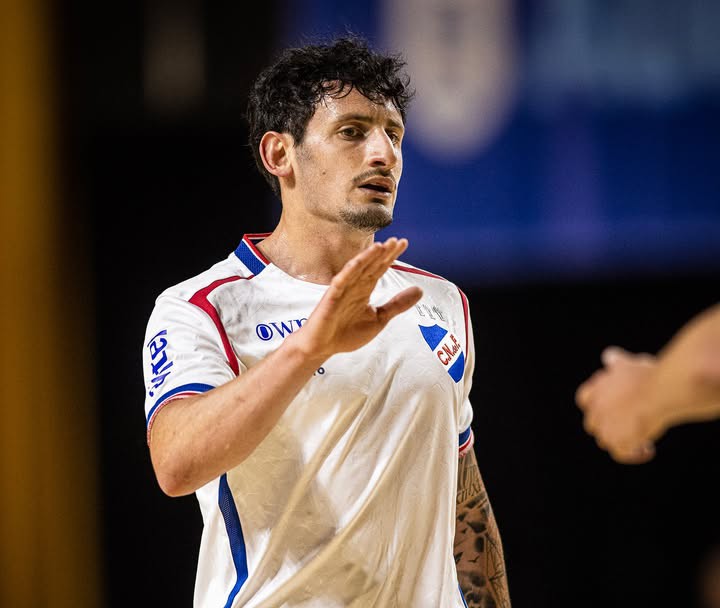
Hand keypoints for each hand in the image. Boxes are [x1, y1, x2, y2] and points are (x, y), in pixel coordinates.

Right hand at [293, 237, 422, 359]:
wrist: (323, 347)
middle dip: (383, 253)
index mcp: (365, 289)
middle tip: (396, 241)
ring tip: (380, 246)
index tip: (403, 243)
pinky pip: (340, 282)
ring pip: (356, 270)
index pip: (380, 268)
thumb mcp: (379, 318)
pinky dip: (348, 272)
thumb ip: (397, 304)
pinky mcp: (331, 298)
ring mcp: (342, 290)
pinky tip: (357, 262)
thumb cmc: (346, 333)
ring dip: (367, 258)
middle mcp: (354, 285)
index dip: (391, 256)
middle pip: (371, 265)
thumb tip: (420, 290)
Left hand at [575, 346, 659, 463]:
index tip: (611, 407)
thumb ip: (617, 362)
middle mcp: (596, 410)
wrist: (658, 392)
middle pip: (592, 424)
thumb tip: (609, 355)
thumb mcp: (629, 364)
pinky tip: (648, 449)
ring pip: (605, 440)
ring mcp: (605, 428)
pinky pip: (621, 454)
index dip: (596, 404)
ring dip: (621, 440)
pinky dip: (633, 454)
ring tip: (642, 437)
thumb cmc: (645, 375)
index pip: (584, 399)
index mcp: (595, 391)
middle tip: (628, 423)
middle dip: (608, 424)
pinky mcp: (618, 442)